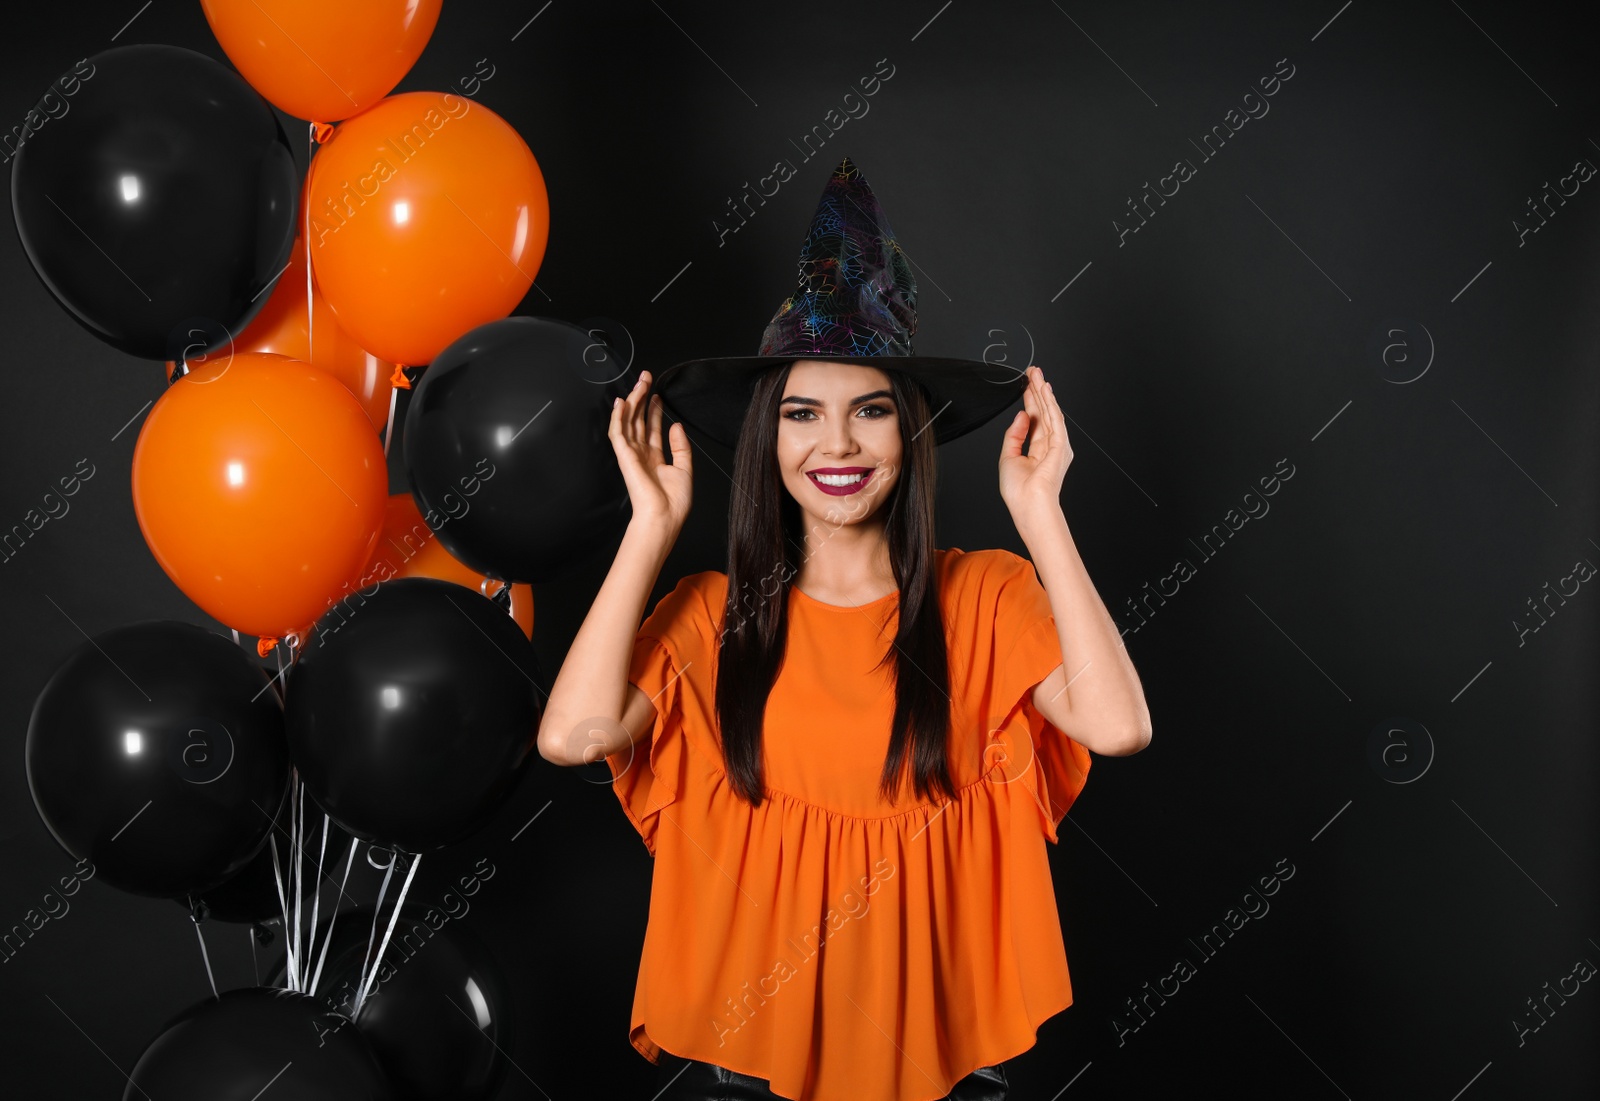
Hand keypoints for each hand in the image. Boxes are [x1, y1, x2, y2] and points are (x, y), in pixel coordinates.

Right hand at [609, 370, 692, 533]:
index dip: (655, 410)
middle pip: (639, 420)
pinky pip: (618, 432)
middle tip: (646, 378)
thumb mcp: (685, 469)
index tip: (658, 395)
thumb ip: (680, 446)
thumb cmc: (674, 502)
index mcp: (654, 458)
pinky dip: (618, 416)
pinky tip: (621, 401)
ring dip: (633, 401)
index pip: (653, 428)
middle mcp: (641, 454)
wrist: (664, 517)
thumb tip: (676, 425)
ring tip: (640, 383)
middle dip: (642, 398)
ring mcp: (631, 454)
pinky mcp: (624, 456)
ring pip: (629, 421)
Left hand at [998, 365, 1071, 533]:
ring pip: (1049, 412)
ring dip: (1043, 392)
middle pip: (1043, 413)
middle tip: (1032, 372)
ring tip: (1036, 374)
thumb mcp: (1008, 457)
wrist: (1028, 505)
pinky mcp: (1060, 444)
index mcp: (1037, 451)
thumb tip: (1021, 415)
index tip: (1025, 385)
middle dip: (1037, 391)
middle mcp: (1050, 446)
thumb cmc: (1019, 491)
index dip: (1029, 401)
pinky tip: (1045, 390)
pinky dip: (1050, 403)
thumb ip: (1014, 435)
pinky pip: (1055, 419)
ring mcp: (1057, 445)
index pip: (1034, 420)